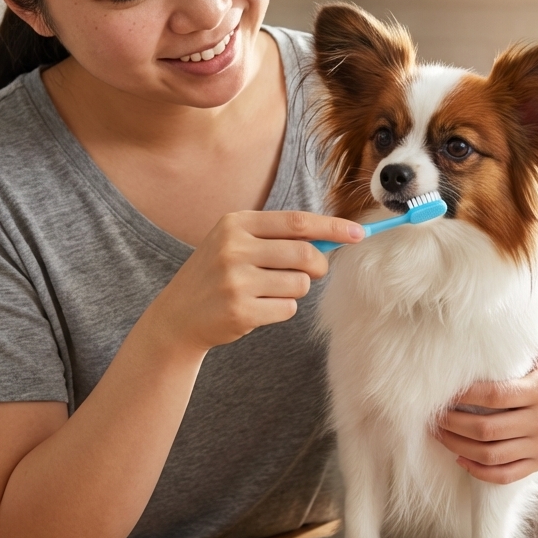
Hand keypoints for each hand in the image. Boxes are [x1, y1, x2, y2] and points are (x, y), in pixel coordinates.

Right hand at [143, 210, 363, 353]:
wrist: (177, 316)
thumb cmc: (217, 274)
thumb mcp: (236, 243)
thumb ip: (278, 237)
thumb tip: (332, 238)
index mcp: (236, 223)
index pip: (297, 221)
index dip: (333, 227)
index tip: (359, 233)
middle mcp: (234, 248)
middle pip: (305, 253)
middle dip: (318, 265)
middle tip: (312, 272)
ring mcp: (236, 281)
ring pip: (299, 284)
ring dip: (295, 290)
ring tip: (269, 291)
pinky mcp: (240, 311)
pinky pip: (288, 310)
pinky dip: (281, 310)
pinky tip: (258, 308)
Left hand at [434, 330, 537, 484]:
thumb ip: (523, 334)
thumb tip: (498, 301)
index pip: (494, 396)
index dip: (464, 396)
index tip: (444, 391)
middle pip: (487, 428)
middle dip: (453, 423)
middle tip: (432, 414)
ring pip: (492, 455)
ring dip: (458, 447)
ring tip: (439, 434)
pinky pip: (505, 475)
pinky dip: (479, 470)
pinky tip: (460, 457)